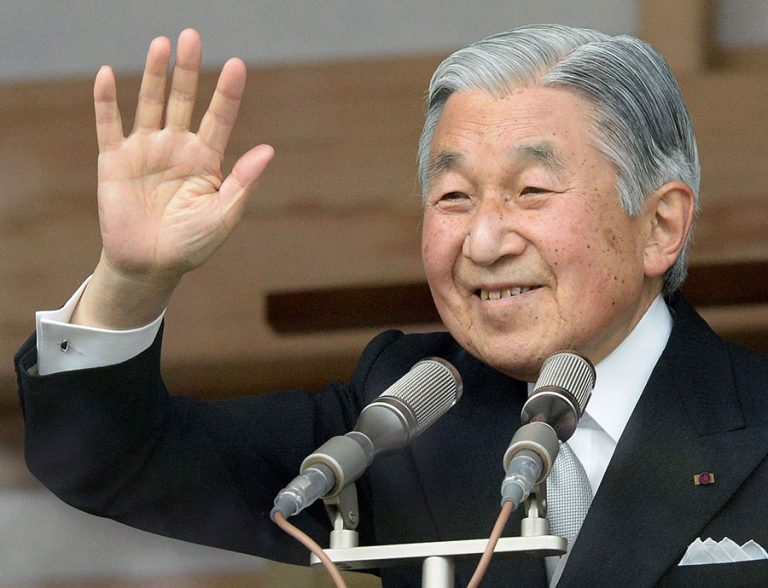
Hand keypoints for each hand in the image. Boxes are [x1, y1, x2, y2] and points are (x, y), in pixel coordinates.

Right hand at [74, 29, 273, 327]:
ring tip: (161, 44)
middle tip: (191, 37)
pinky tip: (109, 74)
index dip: (227, 92)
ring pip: (150, 104)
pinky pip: (109, 125)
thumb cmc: (192, 244)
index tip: (237, 65)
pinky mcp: (114, 160)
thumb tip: (269, 150)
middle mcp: (177, 148)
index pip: (219, 117)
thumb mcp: (223, 215)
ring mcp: (145, 151)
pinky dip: (107, 101)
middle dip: (187, 70)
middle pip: (183, 100)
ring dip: (154, 75)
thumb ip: (242, 182)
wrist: (150, 266)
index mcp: (206, 160)